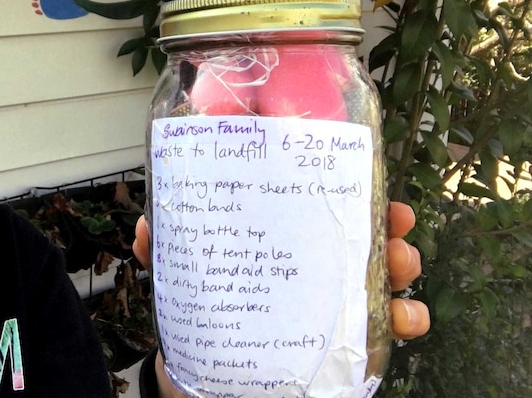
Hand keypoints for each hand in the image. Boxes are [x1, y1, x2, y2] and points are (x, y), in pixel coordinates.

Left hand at [132, 201, 429, 396]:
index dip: (342, 184)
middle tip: (394, 221)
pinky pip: (384, 332)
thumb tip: (146, 229)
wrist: (207, 381)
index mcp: (279, 241)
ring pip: (381, 276)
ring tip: (401, 264)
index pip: (315, 205)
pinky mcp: (341, 346)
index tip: (361, 172)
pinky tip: (404, 320)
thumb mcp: (184, 280)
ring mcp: (329, 305)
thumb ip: (167, 254)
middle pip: (359, 236)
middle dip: (385, 222)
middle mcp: (311, 269)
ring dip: (400, 264)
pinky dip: (403, 321)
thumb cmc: (205, 316)